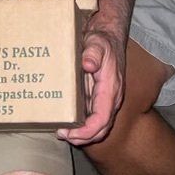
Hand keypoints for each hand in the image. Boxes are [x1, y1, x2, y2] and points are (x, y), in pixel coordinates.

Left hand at [57, 29, 124, 146]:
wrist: (108, 37)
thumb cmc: (102, 41)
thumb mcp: (97, 43)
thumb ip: (93, 53)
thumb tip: (88, 64)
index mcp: (111, 89)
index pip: (102, 118)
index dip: (88, 130)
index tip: (71, 132)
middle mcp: (110, 99)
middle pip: (101, 128)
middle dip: (83, 137)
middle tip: (62, 134)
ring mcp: (105, 100)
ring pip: (98, 126)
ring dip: (82, 134)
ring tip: (63, 132)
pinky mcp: (99, 98)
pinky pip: (93, 118)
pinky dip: (81, 126)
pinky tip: (67, 123)